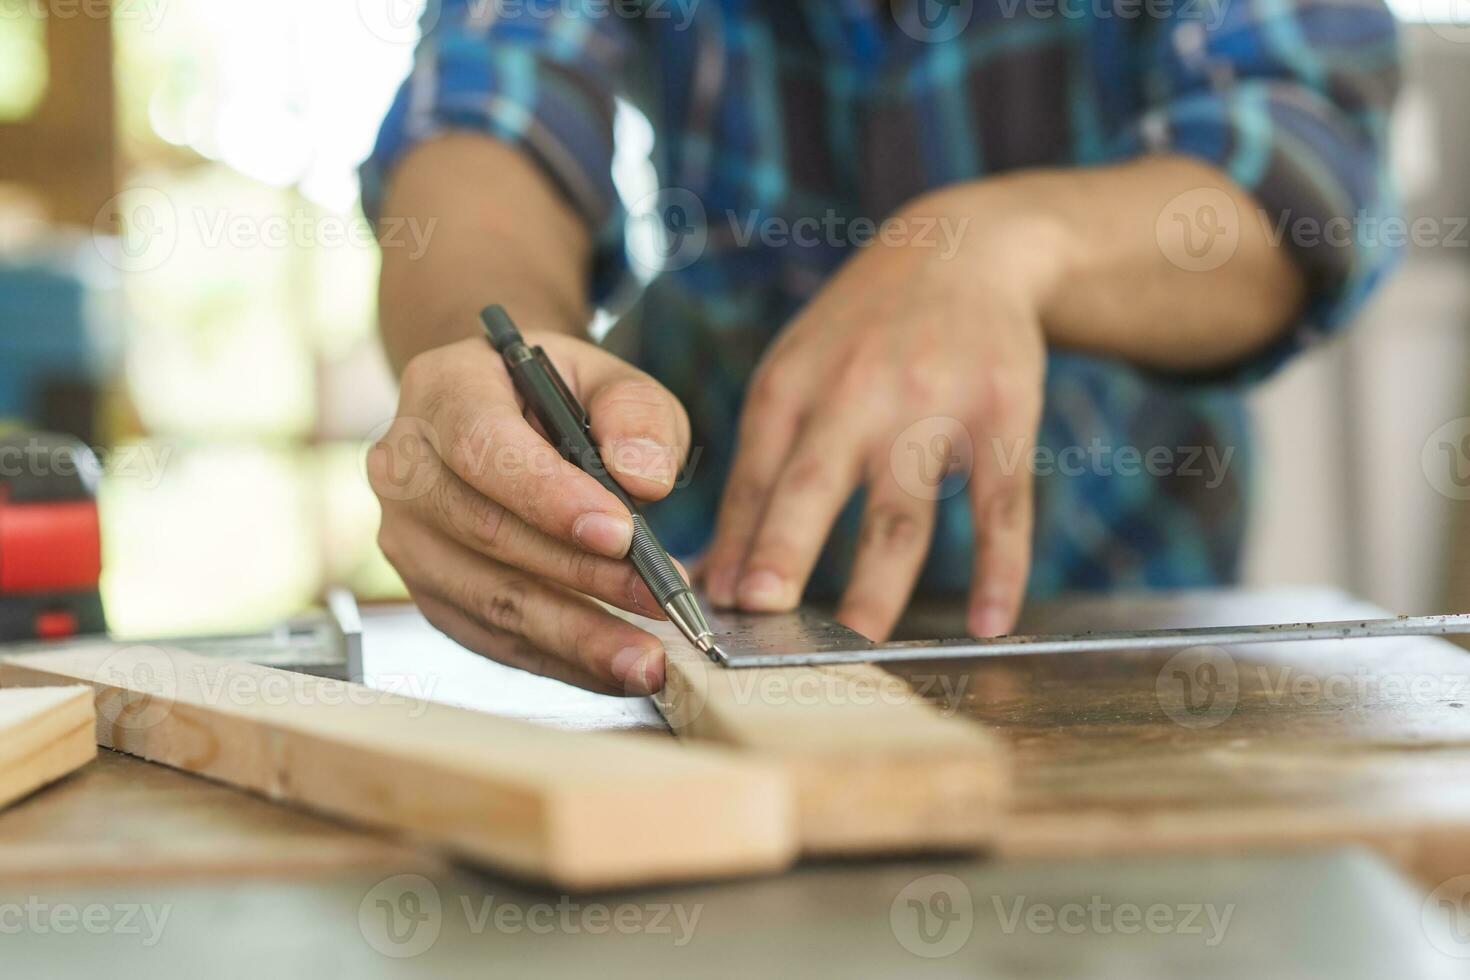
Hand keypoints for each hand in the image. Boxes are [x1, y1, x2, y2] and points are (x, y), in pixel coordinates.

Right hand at [369, 332, 689, 694]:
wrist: (503, 416)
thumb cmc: (560, 396)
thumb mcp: (609, 378)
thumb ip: (636, 414)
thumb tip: (646, 478)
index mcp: (443, 389)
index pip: (483, 449)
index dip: (549, 496)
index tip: (621, 534)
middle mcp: (405, 465)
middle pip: (487, 533)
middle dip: (582, 575)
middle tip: (657, 599)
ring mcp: (408, 537)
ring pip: (488, 599)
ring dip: (575, 636)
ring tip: (647, 659)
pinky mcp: (428, 591)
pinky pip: (492, 638)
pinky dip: (559, 660)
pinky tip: (615, 668)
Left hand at [702, 190, 1055, 640]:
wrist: (962, 249)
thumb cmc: (860, 336)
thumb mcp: (795, 376)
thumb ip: (758, 471)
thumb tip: (713, 574)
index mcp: (791, 386)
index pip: (754, 478)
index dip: (733, 543)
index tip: (712, 608)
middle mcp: (856, 393)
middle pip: (815, 485)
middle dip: (784, 548)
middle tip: (759, 610)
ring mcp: (934, 404)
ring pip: (903, 510)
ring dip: (880, 584)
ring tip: (860, 645)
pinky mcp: (1005, 413)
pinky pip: (1001, 504)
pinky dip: (1000, 568)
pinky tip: (991, 623)